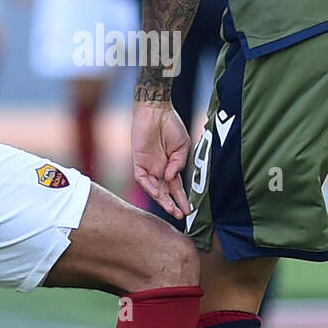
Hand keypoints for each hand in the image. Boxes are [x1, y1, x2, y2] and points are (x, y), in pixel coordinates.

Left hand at [131, 101, 192, 218]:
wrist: (156, 110)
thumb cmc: (171, 125)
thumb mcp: (182, 146)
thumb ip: (179, 163)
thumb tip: (172, 178)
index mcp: (171, 166)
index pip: (176, 187)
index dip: (182, 199)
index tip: (190, 211)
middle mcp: (159, 169)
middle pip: (165, 192)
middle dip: (172, 204)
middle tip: (180, 216)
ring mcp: (148, 166)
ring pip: (154, 189)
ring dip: (162, 200)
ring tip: (171, 210)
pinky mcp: (138, 161)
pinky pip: (142, 178)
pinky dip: (149, 186)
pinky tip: (158, 194)